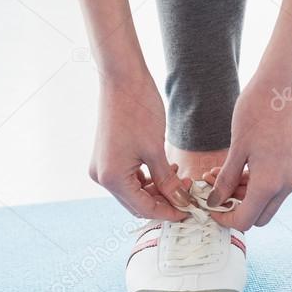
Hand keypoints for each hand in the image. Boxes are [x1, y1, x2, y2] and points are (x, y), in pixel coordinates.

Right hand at [89, 70, 191, 219]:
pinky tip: (167, 169)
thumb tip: (181, 202)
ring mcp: (102, 167)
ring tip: (182, 180)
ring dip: (157, 190)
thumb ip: (168, 181)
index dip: (169, 212)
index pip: (143, 209)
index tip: (190, 211)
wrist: (122, 79)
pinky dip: (148, 178)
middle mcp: (102, 177)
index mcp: (112, 178)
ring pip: (134, 191)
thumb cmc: (139, 110)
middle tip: (189, 196)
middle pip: (137, 203)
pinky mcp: (107, 157)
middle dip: (164, 202)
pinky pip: (129, 177)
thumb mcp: (156, 150)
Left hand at [207, 71, 291, 228]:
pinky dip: (254, 184)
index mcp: (270, 183)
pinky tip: (237, 167)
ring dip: (243, 195)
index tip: (208, 206)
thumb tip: (215, 201)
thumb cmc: (258, 111)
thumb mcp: (237, 147)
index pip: (245, 220)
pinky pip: (272, 186)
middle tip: (214, 191)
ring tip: (219, 173)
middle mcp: (286, 185)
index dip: (223, 218)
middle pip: (258, 216)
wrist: (285, 85)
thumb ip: (226, 179)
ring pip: (265, 201)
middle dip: (234, 209)